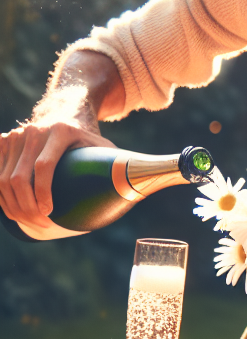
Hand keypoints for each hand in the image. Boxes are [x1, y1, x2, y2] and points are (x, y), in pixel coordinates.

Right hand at [0, 119, 114, 229]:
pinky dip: (1, 195)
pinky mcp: (3, 142)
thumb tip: (141, 187)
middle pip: (20, 177)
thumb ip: (119, 165)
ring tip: (28, 222)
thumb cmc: (88, 139)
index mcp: (60, 131)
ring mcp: (15, 135)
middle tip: (41, 225)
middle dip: (27, 206)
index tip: (49, 212)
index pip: (44, 166)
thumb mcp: (104, 147)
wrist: (64, 113)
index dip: (43, 192)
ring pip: (2, 178)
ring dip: (11, 205)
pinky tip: (11, 210)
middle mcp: (33, 131)